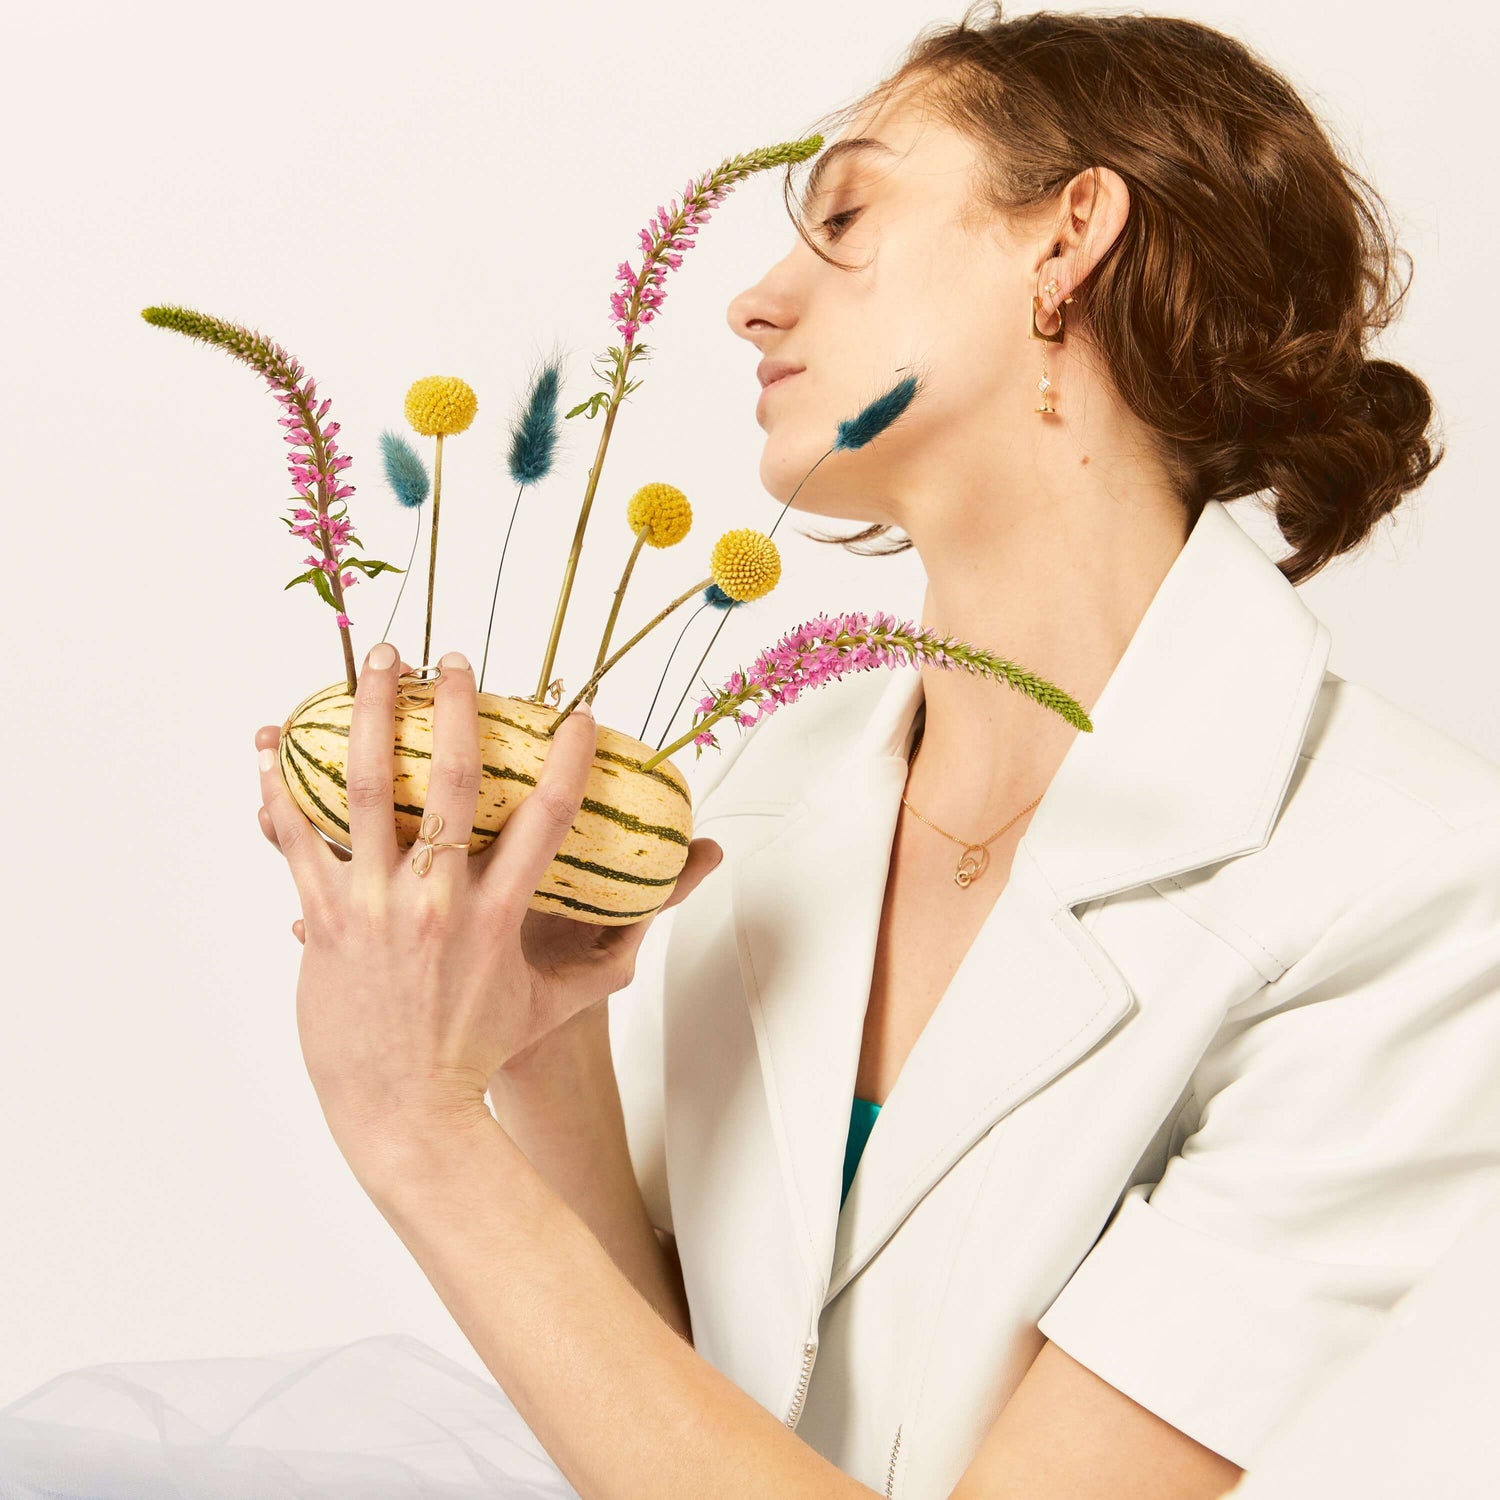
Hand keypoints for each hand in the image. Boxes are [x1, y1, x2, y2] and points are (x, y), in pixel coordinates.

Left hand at [254, 642, 722, 1155]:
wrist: (405, 1112)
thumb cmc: (482, 1054)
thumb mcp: (556, 1005)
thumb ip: (608, 959)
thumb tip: (653, 923)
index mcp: (498, 916)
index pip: (546, 819)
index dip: (567, 759)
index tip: (578, 714)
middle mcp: (437, 902)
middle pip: (447, 783)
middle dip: (452, 708)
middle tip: (454, 660)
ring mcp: (374, 909)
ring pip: (365, 793)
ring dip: (364, 718)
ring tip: (369, 666)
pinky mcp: (324, 923)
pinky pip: (298, 843)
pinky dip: (282, 791)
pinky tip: (272, 747)